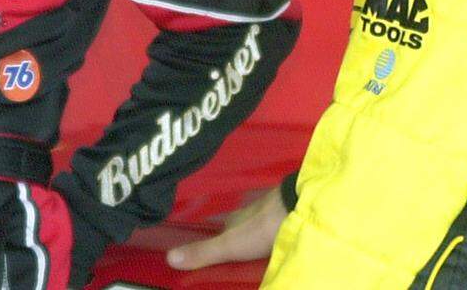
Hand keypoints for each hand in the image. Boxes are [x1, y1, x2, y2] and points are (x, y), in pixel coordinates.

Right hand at [166, 186, 286, 270]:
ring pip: (258, 227)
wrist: (298, 209)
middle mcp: (249, 214)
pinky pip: (275, 227)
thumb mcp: (229, 244)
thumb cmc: (261, 226)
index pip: (221, 232)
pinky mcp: (288, 216)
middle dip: (237, 239)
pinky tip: (274, 243)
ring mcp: (269, 213)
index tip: (214, 254)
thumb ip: (202, 252)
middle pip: (240, 229)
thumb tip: (167, 257)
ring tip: (253, 251)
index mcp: (233, 220)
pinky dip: (272, 235)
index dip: (217, 243)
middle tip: (234, 254)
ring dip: (255, 237)